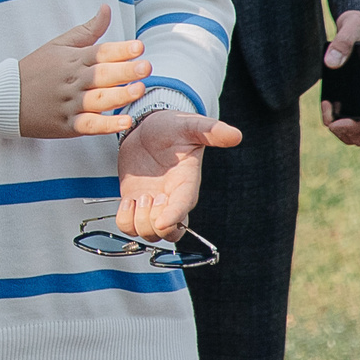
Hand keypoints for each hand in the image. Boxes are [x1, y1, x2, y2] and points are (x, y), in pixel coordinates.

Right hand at [17, 5, 150, 137]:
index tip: (139, 47)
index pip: (99, 52)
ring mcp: (70, 103)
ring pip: (98, 99)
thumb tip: (107, 8)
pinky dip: (107, 125)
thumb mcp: (58, 44)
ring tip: (139, 89)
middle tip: (146, 67)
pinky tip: (125, 122)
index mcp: (72, 59)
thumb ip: (87, 30)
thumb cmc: (35, 69)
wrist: (4, 97)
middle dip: (124, 71)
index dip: (120, 50)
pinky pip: (89, 125)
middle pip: (101, 75)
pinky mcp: (67, 124)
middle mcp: (73, 80)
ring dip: (119, 95)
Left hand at [116, 110, 242, 240]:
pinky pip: (128, 227)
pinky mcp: (136, 204)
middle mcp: (173, 200)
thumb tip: (235, 135)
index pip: (183, 209)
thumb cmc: (172, 127)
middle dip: (154, 221)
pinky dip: (124, 219)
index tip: (161, 220)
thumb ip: (210, 131)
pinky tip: (127, 200)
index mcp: (187, 185)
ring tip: (137, 197)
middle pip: (169, 234)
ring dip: (138, 220)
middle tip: (148, 195)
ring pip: (148, 234)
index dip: (172, 217)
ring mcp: (154, 205)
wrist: (148, 128)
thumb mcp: (189, 125)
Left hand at [321, 9, 359, 146]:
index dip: (357, 126)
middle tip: (330, 124)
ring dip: (350, 133)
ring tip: (329, 119)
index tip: (335, 123)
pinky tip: (330, 109)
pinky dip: (348, 124)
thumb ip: (342, 42)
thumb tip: (331, 62)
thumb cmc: (359, 26)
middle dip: (354, 135)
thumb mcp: (351, 26)